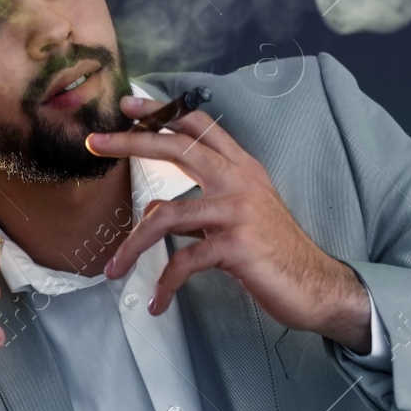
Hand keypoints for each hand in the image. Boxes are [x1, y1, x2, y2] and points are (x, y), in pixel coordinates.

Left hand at [86, 94, 372, 349]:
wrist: (315, 285)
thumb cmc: (274, 253)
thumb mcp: (237, 218)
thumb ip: (198, 206)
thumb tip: (154, 204)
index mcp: (241, 168)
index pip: (198, 126)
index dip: (162, 113)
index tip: (128, 107)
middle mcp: (239, 181)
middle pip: (177, 148)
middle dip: (131, 142)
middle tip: (94, 142)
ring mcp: (238, 211)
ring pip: (166, 216)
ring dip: (132, 246)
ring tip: (113, 270)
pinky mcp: (236, 245)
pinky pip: (184, 261)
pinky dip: (166, 285)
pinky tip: (159, 303)